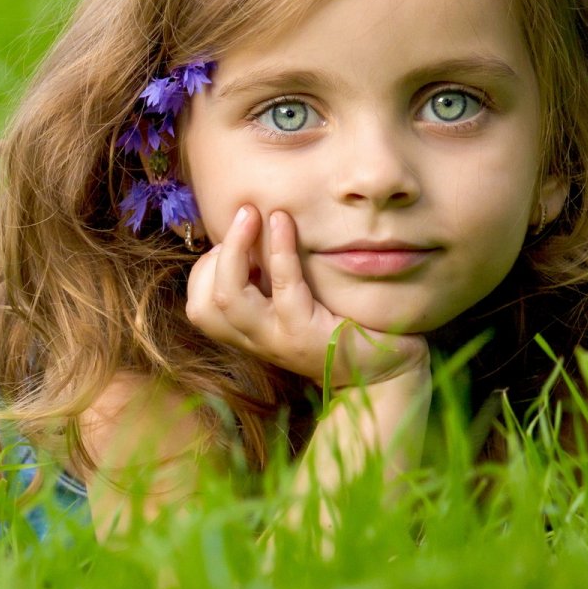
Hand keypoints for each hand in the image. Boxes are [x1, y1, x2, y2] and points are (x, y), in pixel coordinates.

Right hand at [186, 206, 428, 389]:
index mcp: (250, 333)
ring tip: (252, 214)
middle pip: (205, 305)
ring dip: (234, 249)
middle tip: (242, 214)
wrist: (386, 373)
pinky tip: (284, 222)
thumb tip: (258, 239)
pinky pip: (283, 287)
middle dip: (212, 255)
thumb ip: (274, 285)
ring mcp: (278, 339)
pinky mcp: (306, 334)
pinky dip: (280, 249)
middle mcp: (257, 340)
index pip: (201, 308)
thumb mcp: (299, 308)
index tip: (234, 246)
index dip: (205, 271)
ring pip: (228, 299)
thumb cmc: (346, 331)